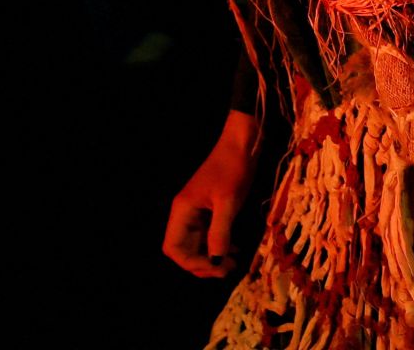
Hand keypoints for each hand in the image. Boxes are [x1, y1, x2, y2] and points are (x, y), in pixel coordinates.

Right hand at [164, 109, 257, 277]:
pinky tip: (234, 251)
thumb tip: (215, 262)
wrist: (240, 143)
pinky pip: (207, 235)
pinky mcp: (209, 209)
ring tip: (233, 264)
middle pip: (183, 249)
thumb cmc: (232, 169)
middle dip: (202, 264)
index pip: (173, 248)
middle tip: (227, 270)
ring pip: (196, 245)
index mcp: (182, 210)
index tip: (215, 267)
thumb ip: (219, 232)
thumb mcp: (227, 201)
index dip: (190, 263)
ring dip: (211, 258)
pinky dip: (218, 246)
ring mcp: (196, 212)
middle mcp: (185, 213)